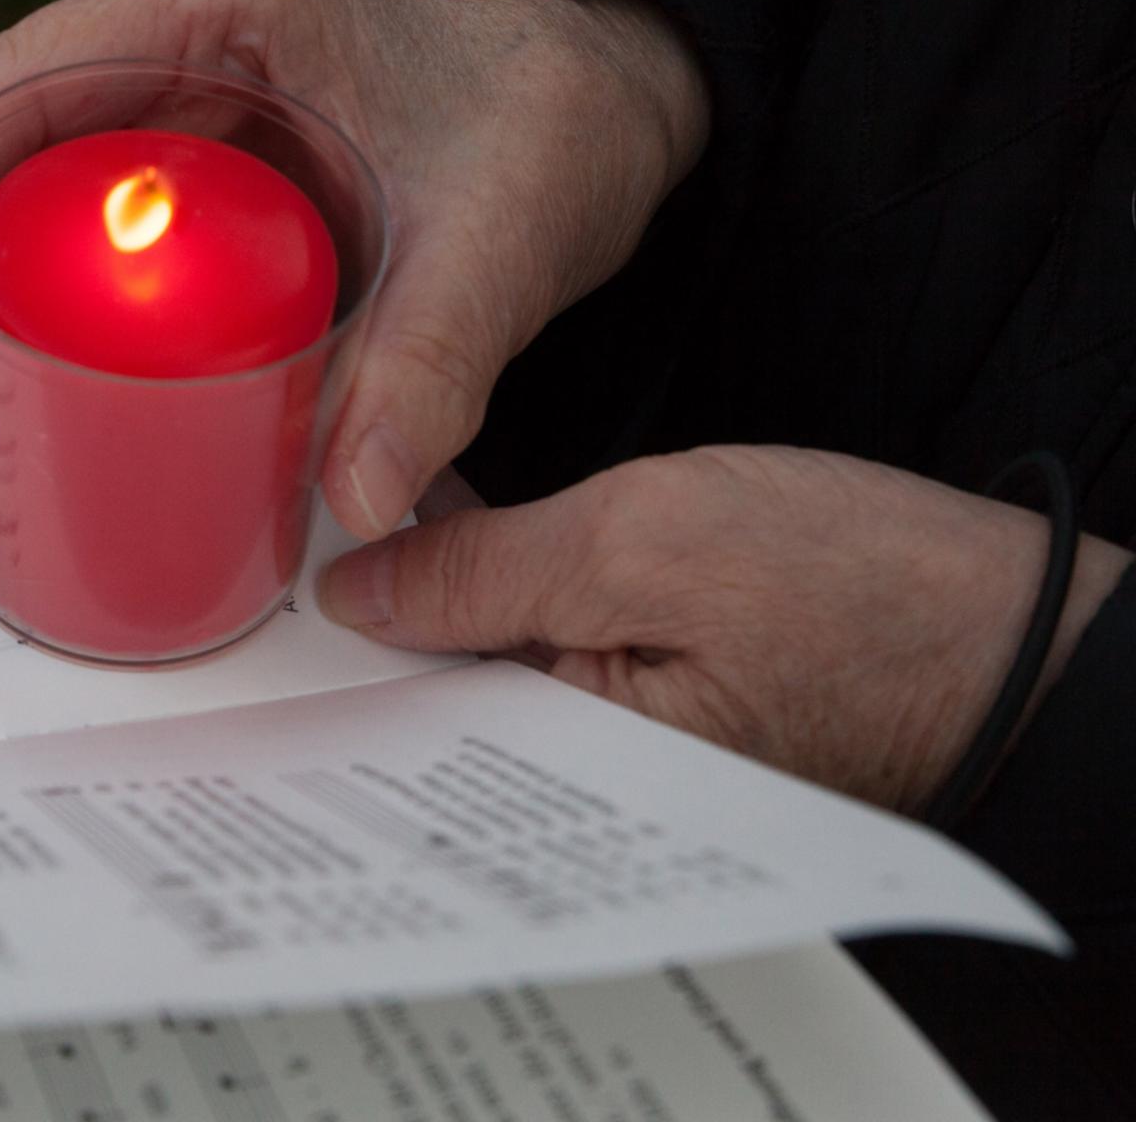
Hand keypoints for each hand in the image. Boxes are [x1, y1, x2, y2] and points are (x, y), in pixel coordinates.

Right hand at [0, 0, 709, 529]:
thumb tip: (355, 501)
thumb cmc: (543, 128)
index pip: (6, 88)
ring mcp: (152, 72)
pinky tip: (8, 404)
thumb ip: (440, 362)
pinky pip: (48, 218)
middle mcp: (157, 16)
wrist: (583, 104)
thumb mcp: (507, 241)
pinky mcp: (163, 135)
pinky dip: (9, 311)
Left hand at [319, 445, 1134, 812]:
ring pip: (482, 665)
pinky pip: (542, 654)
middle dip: (373, 615)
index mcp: (565, 763)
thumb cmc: (860, 591)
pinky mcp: (653, 695)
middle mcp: (579, 773)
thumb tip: (354, 592)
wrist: (1013, 625)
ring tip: (357, 507)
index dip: (333, 634)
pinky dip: (499, 595)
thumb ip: (485, 575)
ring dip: (433, 596)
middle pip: (431, 694)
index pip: (402, 715)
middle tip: (295, 514)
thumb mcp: (643, 542)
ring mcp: (619, 740)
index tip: (266, 555)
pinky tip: (454, 530)